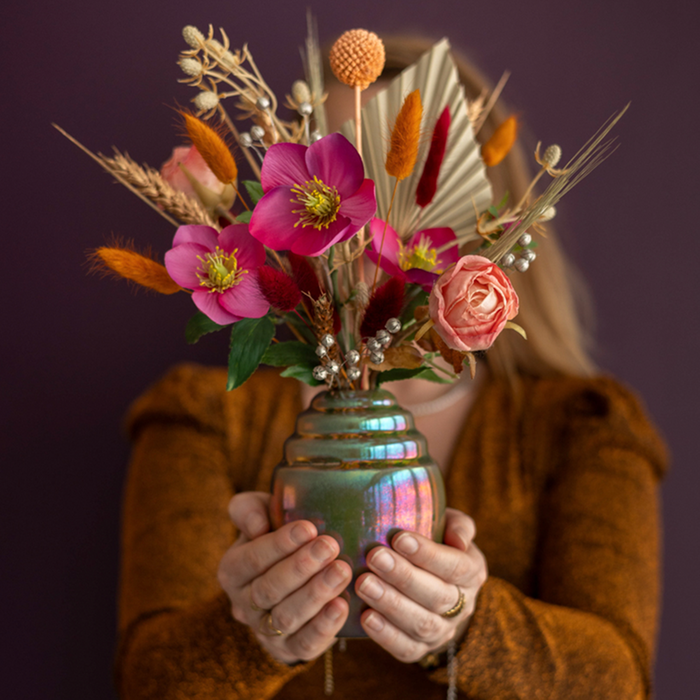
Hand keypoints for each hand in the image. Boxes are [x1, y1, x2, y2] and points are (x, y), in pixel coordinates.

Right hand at [218, 492, 351, 663]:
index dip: (279, 544)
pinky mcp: (289, 649)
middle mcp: (243, 603)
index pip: (251, 559)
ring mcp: (265, 630)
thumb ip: (250, 510)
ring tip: (342, 571)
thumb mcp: (262, 514)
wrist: (294, 572)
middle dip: (301, 567)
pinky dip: (324, 626)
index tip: (309, 527)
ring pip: (286, 618)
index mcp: (233, 569)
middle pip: (269, 589)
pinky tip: (342, 606)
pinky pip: (304, 644)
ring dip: (316, 594)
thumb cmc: (278, 533)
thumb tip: (257, 525)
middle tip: (330, 546)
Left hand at [355, 508, 486, 662]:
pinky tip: (365, 616)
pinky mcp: (421, 649)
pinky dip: (385, 635)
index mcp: (472, 572)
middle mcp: (463, 605)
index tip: (399, 538)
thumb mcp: (450, 526)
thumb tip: (459, 540)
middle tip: (374, 557)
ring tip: (364, 583)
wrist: (433, 580)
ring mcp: (443, 631)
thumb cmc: (436, 542)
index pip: (456, 566)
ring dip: (391, 604)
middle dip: (404, 576)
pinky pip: (406, 649)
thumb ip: (459, 526)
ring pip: (421, 624)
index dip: (428, 554)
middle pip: (437, 596)